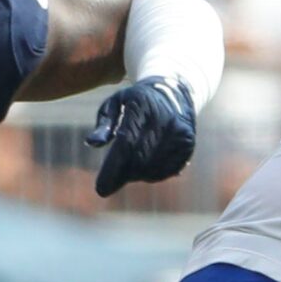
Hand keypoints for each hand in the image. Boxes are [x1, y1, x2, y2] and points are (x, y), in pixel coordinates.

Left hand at [85, 75, 196, 198]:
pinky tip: (145, 167)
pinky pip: (169, 170)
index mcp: (142, 108)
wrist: (174, 92)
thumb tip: (92, 143)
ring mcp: (180, 133)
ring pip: (154, 169)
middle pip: (140, 161)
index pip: (126, 145)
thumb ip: (103, 124)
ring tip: (128, 166)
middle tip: (110, 180)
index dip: (113, 169)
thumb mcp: (114, 104)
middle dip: (122, 176)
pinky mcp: (188, 144)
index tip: (101, 189)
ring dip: (137, 175)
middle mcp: (165, 121)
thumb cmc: (135, 101)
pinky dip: (154, 175)